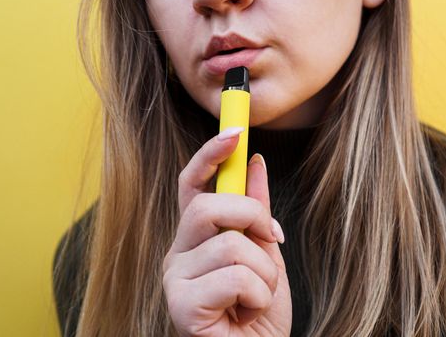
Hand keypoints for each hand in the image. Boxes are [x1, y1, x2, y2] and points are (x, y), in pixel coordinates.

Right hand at [162, 127, 291, 335]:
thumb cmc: (257, 311)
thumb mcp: (264, 252)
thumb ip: (256, 210)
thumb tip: (256, 163)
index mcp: (195, 239)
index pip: (190, 186)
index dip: (210, 156)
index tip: (235, 131)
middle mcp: (178, 254)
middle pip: (207, 208)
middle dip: (252, 217)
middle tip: (269, 240)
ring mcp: (176, 280)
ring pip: (231, 244)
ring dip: (265, 272)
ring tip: (258, 296)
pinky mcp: (182, 306)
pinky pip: (235, 278)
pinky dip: (259, 296)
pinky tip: (247, 314)